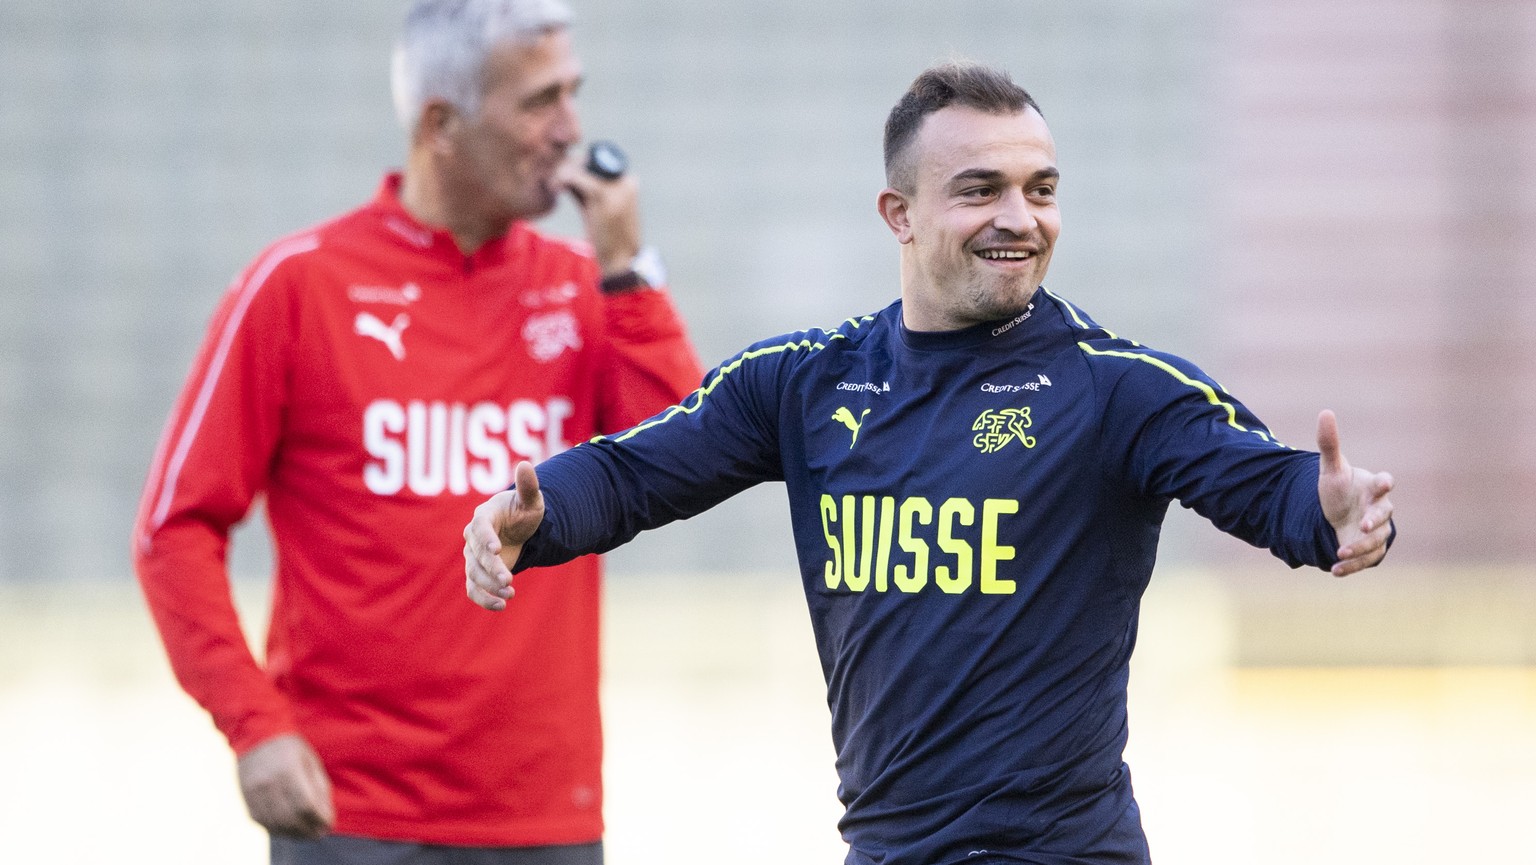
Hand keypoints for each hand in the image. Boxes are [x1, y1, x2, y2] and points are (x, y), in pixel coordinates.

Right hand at [237, 733, 333, 837]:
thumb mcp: (311, 762)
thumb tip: (326, 817)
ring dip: (293, 833)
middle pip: (290, 817)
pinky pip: (262, 821)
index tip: (329, 825)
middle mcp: (267, 782)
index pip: (305, 804)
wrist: (256, 737)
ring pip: (275, 823)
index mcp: (288, 769)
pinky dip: (277, 829)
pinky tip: (289, 828)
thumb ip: (319, 789)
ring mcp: (253, 791)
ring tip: (306, 833)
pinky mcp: (245, 798)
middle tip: (319, 833)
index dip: (318, 819)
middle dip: (307, 830)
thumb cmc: (290, 749)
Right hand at [464, 461, 545, 610]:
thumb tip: (525, 464)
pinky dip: (483, 599)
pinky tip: (501, 606)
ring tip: (510, 594)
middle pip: (477, 555)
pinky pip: (473, 589)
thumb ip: (528, 486)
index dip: (486, 539)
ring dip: (489, 586)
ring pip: (474, 574)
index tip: (496, 550)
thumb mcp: (531, 501)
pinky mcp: (477, 573)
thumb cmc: (523, 512)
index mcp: (484, 516)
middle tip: (509, 580)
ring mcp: (473, 557)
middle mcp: (474, 537)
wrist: (519, 530)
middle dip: (492, 569)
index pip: (480, 527)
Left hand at [555, 159, 641, 275]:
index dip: (577, 167)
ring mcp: (615, 186)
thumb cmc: (608, 239)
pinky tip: (554, 189)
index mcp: (628, 182)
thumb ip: (585, 191)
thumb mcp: (598, 210)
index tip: (563, 180)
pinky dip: (561, 179)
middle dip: (567, 168)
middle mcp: (625, 179)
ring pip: (580, 165)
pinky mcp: (601, 194)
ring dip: (561, 173)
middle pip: (588, 160)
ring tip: (553, 187)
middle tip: (555, 184)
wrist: (620, 260)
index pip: (598, 162)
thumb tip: (563, 174)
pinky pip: (575, 176)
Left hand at [1315, 410, 1395, 576]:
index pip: (1383, 483)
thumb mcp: (1330, 469)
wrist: (1337, 515)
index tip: (1383, 483)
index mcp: (1373, 487)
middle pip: (1384, 515)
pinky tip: (1335, 570)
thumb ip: (1328, 444)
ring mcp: (1378, 532)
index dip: (1384, 483)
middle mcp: (1380, 510)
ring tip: (1339, 552)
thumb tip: (1325, 412)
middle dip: (1374, 521)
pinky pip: (1367, 559)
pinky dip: (1352, 566)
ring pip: (1375, 541)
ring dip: (1359, 548)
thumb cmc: (1339, 489)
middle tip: (1361, 526)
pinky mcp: (1371, 550)